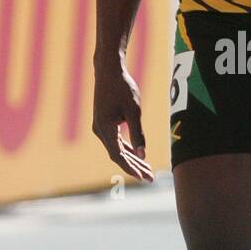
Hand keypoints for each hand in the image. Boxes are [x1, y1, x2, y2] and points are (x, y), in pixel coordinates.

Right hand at [92, 55, 153, 182]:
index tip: (144, 178)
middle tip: (151, 179)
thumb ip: (138, 134)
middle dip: (135, 168)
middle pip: (118, 155)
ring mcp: (100, 127)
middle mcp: (99, 130)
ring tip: (148, 170)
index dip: (132, 168)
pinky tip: (138, 155)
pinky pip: (115, 141)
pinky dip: (127, 149)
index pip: (119, 156)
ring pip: (117, 149)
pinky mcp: (103, 123)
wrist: (108, 70)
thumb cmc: (123, 88)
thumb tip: (143, 155)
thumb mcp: (134, 110)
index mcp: (105, 129)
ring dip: (132, 159)